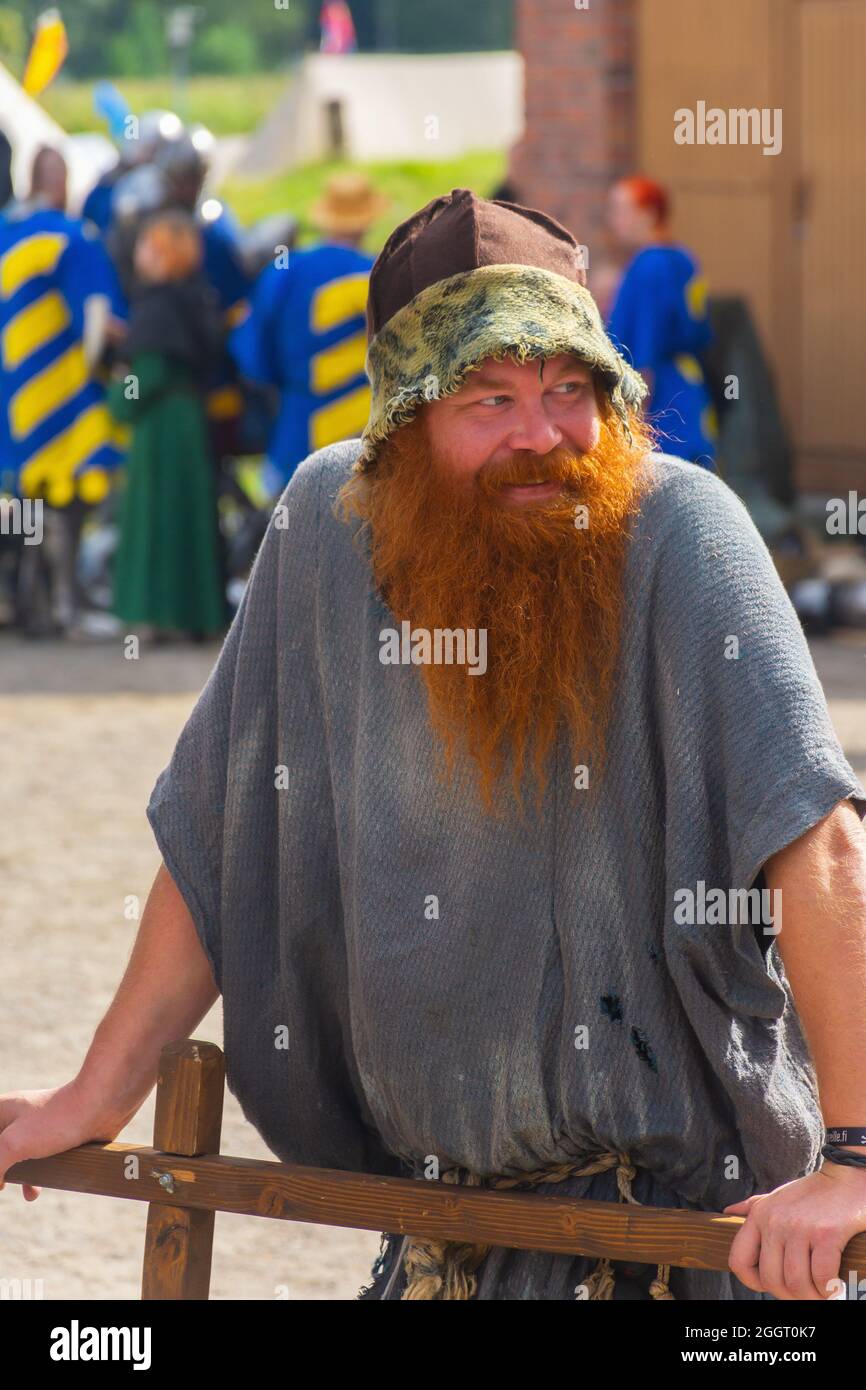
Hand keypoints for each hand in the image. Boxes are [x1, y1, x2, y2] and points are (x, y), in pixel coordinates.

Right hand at [0, 1080, 126, 1201]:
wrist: (99, 1107)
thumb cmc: (56, 1120)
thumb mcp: (13, 1144)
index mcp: (1, 1110)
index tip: (2, 1180)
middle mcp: (15, 1116)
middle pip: (1, 1147)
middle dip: (2, 1171)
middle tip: (5, 1186)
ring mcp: (34, 1125)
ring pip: (15, 1157)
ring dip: (16, 1178)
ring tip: (25, 1194)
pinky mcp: (52, 1135)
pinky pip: (34, 1159)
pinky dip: (32, 1176)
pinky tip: (33, 1192)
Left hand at [723, 1162, 865, 1298]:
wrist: (846, 1177)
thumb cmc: (812, 1192)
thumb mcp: (776, 1196)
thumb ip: (752, 1206)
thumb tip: (728, 1211)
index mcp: (759, 1215)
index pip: (739, 1260)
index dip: (752, 1281)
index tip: (771, 1285)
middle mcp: (775, 1222)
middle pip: (771, 1279)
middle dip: (789, 1295)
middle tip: (804, 1294)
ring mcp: (799, 1227)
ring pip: (796, 1282)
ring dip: (810, 1296)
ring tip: (820, 1294)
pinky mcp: (826, 1234)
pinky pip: (821, 1276)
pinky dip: (829, 1289)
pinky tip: (834, 1287)